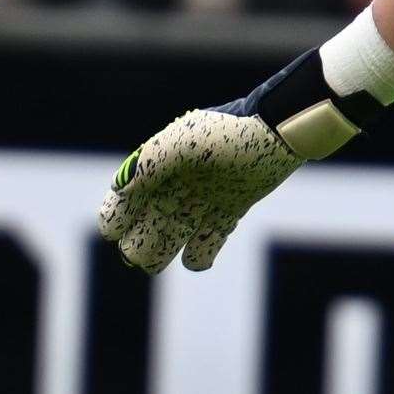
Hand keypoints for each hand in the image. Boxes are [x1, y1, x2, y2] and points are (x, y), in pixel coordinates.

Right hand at [98, 109, 302, 272]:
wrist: (277, 132)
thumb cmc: (228, 132)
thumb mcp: (184, 142)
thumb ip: (149, 163)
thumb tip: (120, 189)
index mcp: (157, 170)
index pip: (122, 203)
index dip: (115, 219)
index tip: (118, 230)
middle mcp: (175, 188)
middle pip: (143, 230)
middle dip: (137, 245)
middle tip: (142, 251)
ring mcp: (201, 201)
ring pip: (169, 240)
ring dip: (160, 254)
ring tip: (158, 262)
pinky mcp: (228, 211)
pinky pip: (205, 244)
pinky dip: (198, 258)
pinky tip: (197, 259)